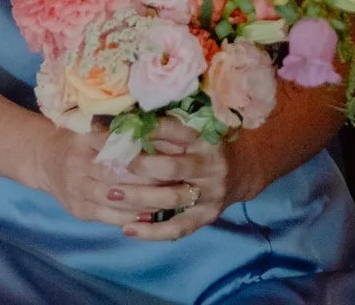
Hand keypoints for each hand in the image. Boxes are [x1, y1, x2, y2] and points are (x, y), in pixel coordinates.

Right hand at [33, 125, 191, 231]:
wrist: (45, 159)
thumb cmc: (80, 138)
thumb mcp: (95, 125)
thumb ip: (122, 126)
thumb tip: (163, 125)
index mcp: (86, 139)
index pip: (122, 148)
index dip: (149, 154)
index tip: (176, 156)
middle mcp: (79, 165)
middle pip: (122, 177)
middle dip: (154, 183)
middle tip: (182, 184)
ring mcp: (78, 191)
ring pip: (119, 201)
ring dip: (149, 203)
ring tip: (175, 202)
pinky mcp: (80, 211)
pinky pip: (111, 218)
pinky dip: (134, 217)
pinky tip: (153, 215)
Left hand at [119, 117, 246, 240]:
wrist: (244, 169)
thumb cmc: (206, 144)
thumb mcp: (194, 129)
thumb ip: (164, 128)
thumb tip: (119, 122)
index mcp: (205, 138)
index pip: (174, 131)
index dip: (146, 130)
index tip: (118, 130)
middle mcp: (210, 165)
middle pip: (171, 168)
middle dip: (140, 166)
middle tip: (111, 164)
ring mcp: (211, 193)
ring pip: (171, 198)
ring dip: (139, 197)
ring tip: (111, 194)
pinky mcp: (208, 216)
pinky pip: (178, 227)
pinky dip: (152, 231)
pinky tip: (128, 229)